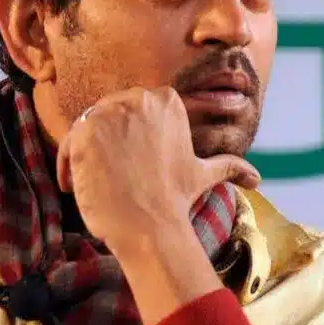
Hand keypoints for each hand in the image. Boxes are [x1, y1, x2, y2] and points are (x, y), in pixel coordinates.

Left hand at [54, 86, 259, 252]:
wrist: (150, 225)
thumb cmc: (175, 201)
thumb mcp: (204, 175)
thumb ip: (229, 168)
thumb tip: (257, 180)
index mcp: (165, 100)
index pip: (129, 111)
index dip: (124, 139)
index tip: (126, 165)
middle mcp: (138, 99)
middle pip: (104, 117)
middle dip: (102, 147)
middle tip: (106, 178)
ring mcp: (109, 114)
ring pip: (84, 131)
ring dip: (81, 158)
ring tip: (90, 185)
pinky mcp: (83, 132)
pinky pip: (66, 144)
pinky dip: (67, 166)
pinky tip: (75, 186)